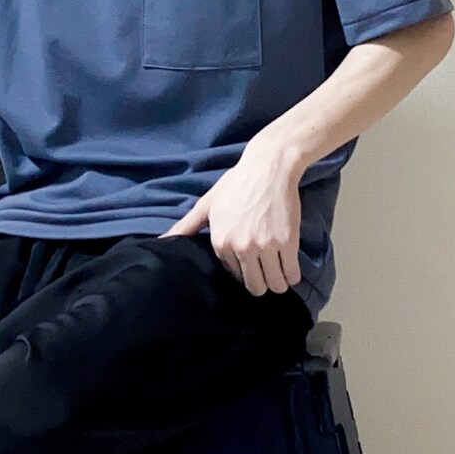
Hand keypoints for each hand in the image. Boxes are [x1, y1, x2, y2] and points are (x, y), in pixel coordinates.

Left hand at [159, 147, 302, 296]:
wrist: (268, 167)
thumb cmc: (236, 183)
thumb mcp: (207, 204)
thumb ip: (187, 226)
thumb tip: (162, 240)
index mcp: (221, 241)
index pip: (233, 275)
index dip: (242, 271)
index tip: (249, 265)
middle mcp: (241, 247)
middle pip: (254, 286)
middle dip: (261, 284)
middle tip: (266, 275)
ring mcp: (265, 246)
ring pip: (274, 284)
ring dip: (277, 283)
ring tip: (279, 275)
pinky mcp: (287, 242)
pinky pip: (291, 273)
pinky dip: (292, 276)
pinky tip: (290, 271)